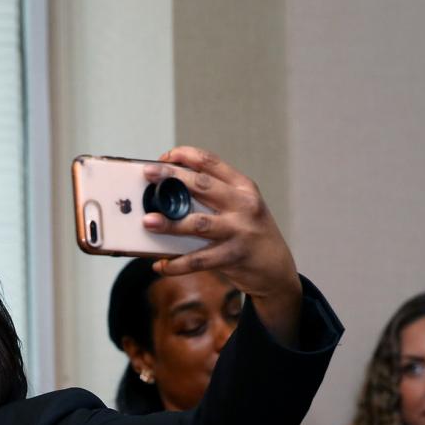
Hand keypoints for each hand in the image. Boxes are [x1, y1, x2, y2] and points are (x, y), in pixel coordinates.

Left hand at [143, 147, 300, 336]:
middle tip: (147, 174)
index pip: (211, 162)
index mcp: (243, 187)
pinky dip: (176, 264)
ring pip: (198, 223)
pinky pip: (199, 260)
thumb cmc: (250, 234)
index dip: (185, 155)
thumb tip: (169, 193)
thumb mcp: (241, 207)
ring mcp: (239, 231)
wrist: (276, 269)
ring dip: (170, 223)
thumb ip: (214, 197)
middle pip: (202, 185)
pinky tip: (160, 265)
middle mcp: (243, 205)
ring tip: (148, 222)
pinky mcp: (233, 256)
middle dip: (171, 178)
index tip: (164, 157)